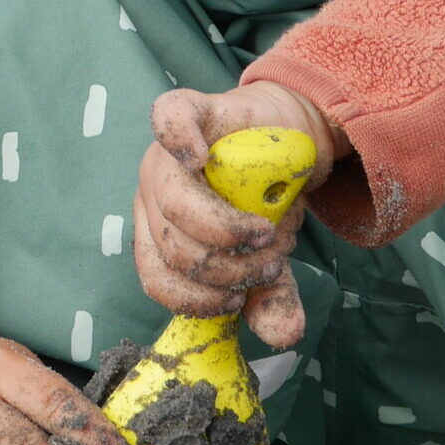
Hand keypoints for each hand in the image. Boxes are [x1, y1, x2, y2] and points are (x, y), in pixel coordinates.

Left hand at [136, 81, 342, 348]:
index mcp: (159, 230)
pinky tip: (200, 158)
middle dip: (225, 268)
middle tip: (268, 264)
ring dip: (227, 231)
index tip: (238, 299)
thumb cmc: (265, 202)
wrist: (292, 141)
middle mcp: (153, 192)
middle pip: (170, 245)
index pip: (155, 276)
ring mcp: (166, 153)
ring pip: (174, 202)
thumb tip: (286, 335)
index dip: (196, 298)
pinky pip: (168, 122)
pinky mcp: (190, 110)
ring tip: (269, 234)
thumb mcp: (269, 258)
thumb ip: (269, 295)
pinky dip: (179, 141)